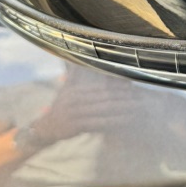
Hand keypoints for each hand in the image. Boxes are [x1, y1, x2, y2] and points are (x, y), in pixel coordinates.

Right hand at [29, 75, 143, 141]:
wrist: (47, 127)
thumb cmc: (61, 107)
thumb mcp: (66, 89)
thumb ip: (73, 75)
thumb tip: (75, 58)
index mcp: (75, 90)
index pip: (100, 87)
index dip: (117, 88)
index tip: (131, 88)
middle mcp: (75, 100)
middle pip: (104, 98)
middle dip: (122, 99)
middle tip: (138, 99)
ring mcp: (75, 113)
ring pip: (103, 110)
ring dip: (121, 110)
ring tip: (135, 110)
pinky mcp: (76, 126)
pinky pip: (99, 123)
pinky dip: (112, 122)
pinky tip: (123, 123)